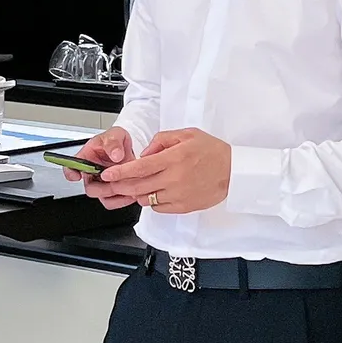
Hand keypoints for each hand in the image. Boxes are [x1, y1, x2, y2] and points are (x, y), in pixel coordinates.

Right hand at [64, 126, 136, 209]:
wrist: (128, 147)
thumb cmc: (115, 140)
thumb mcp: (115, 134)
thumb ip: (113, 143)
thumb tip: (115, 155)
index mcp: (86, 158)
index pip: (70, 168)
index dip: (71, 174)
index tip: (77, 176)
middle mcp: (92, 174)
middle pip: (90, 189)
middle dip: (104, 188)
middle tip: (115, 180)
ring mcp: (103, 184)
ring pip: (104, 198)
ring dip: (116, 195)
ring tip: (128, 185)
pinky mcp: (114, 191)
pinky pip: (115, 202)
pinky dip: (124, 199)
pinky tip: (133, 190)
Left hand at [85, 128, 231, 213]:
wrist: (234, 171)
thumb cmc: (212, 151)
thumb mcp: (187, 134)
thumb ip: (162, 139)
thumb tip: (145, 153)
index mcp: (174, 158)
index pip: (140, 168)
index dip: (120, 172)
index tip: (108, 174)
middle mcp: (174, 178)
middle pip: (138, 186)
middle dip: (120, 185)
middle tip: (112, 183)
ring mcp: (178, 195)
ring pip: (146, 199)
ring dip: (137, 193)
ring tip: (138, 184)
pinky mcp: (183, 207)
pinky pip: (158, 207)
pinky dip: (152, 200)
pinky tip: (156, 191)